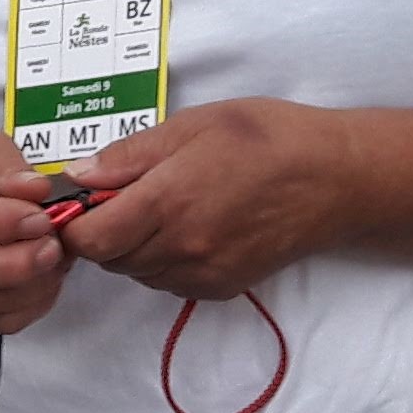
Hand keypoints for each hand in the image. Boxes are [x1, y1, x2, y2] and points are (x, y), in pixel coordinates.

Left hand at [56, 99, 350, 301]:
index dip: (77, 222)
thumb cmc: (267, 138)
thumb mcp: (194, 125)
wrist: (335, 179)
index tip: (86, 199)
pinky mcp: (222, 287)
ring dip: (134, 247)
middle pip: (110, 260)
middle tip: (128, 194)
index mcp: (169, 200)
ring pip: (138, 273)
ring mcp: (203, 272)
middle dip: (105, 231)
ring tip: (165, 207)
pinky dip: (164, 260)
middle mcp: (182, 246)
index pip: (90, 239)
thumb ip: (131, 155)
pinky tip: (189, 226)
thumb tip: (80, 175)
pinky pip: (169, 282)